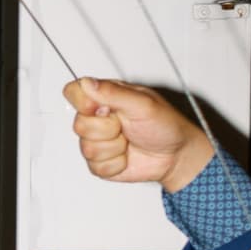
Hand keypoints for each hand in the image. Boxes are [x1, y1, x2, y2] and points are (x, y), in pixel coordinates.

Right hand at [64, 78, 212, 193]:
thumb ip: (113, 92)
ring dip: (115, 148)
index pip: (74, 92)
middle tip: (126, 126)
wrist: (176, 156)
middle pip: (79, 125)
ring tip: (129, 142)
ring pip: (87, 148)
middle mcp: (97, 118)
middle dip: (107, 130)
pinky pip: (95, 166)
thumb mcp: (143, 104)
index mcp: (105, 97)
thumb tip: (87, 83)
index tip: (104, 109)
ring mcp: (97, 141)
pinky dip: (116, 164)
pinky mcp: (100, 163)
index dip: (82, 102)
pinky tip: (127, 156)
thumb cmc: (165, 125)